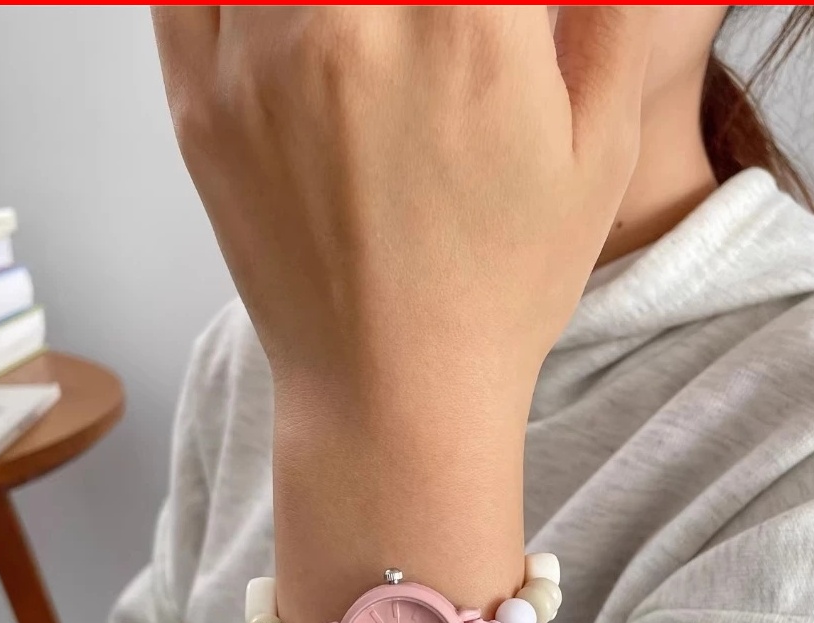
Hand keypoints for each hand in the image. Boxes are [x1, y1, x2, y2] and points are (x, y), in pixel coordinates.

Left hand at [153, 6, 652, 423]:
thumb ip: (612, 11)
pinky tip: (283, 10)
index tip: (475, 3)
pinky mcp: (200, 103)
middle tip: (426, 10)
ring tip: (362, 18)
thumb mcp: (602, 150)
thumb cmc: (501, 288)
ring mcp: (259, 60)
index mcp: (471, 24)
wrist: (392, 393)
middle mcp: (352, 19)